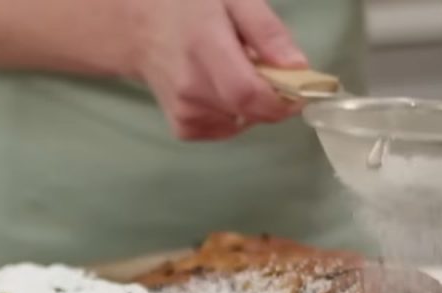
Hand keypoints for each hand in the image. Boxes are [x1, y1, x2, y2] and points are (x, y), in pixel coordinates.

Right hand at [127, 0, 307, 139]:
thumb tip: (299, 68)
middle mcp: (191, 89)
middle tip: (268, 69)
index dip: (283, 99)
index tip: (303, 88)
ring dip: (252, 104)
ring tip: (236, 72)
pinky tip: (222, 91)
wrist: (138, 27)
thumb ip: (266, 31)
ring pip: (242, 122)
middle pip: (251, 112)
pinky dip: (234, 115)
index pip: (249, 94)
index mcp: (204, 49)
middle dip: (273, 97)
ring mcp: (184, 112)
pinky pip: (225, 130)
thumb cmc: (186, 4)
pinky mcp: (183, 127)